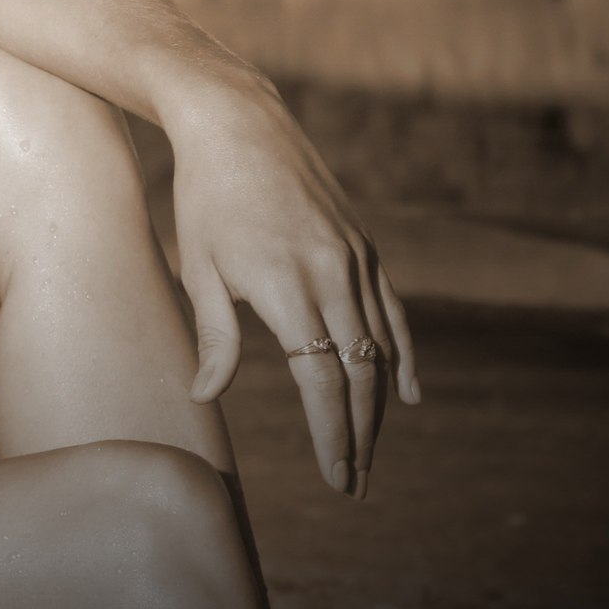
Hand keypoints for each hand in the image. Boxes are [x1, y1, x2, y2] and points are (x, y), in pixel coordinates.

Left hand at [165, 77, 419, 497]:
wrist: (239, 125)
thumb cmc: (204, 199)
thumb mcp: (199, 269)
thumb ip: (214, 337)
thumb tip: (205, 396)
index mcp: (288, 288)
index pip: (322, 381)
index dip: (333, 435)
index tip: (335, 476)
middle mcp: (333, 275)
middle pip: (359, 375)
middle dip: (358, 435)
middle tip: (353, 483)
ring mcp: (355, 260)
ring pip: (380, 349)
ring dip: (378, 406)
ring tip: (369, 453)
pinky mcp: (363, 247)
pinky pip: (392, 312)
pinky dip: (403, 355)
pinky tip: (408, 394)